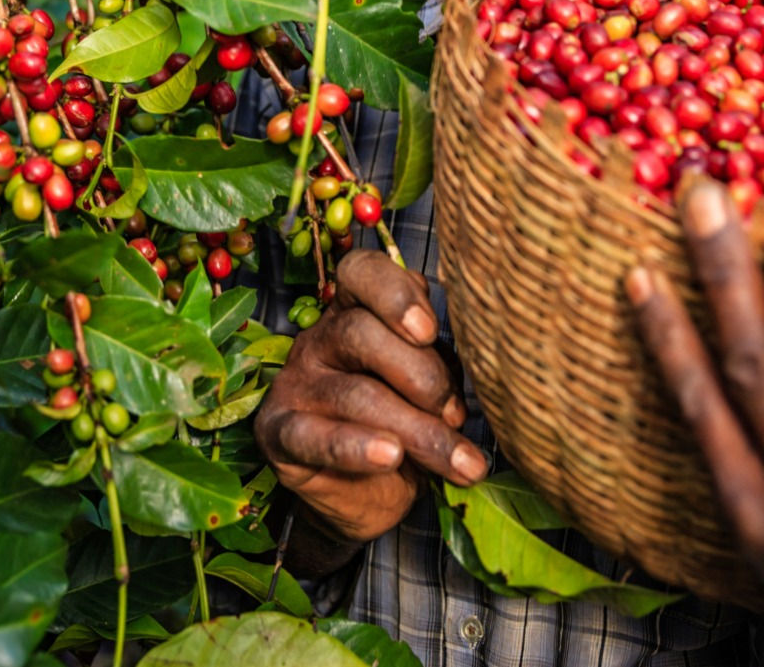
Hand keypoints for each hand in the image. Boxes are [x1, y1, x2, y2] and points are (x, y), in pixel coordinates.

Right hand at [256, 249, 489, 547]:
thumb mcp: (429, 378)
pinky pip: (313, 437)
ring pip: (355, 393)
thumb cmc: (405, 416)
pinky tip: (391, 456)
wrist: (366, 490)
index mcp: (356, 308)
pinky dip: (355, 448)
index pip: (362, 272)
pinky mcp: (279, 434)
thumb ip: (440, 357)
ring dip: (418, 429)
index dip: (395, 293)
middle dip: (422, 376)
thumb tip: (483, 360)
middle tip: (458, 414)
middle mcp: (320, 337)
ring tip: (460, 460)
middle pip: (361, 333)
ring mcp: (296, 384)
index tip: (430, 330)